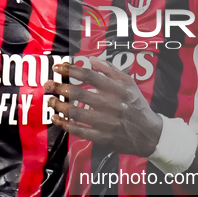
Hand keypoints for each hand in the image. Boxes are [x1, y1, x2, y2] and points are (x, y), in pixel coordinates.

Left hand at [44, 58, 162, 155]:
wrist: (149, 134)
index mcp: (117, 88)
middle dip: (59, 87)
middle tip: (48, 84)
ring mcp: (105, 122)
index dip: (71, 70)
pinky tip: (56, 118)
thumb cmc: (137, 106)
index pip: (89, 75)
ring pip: (75, 112)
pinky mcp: (101, 137)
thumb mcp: (129, 84)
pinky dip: (64, 124)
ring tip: (50, 100)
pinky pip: (78, 130)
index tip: (58, 67)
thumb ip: (110, 70)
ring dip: (59, 106)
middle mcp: (110, 104)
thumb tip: (91, 59)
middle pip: (78, 93)